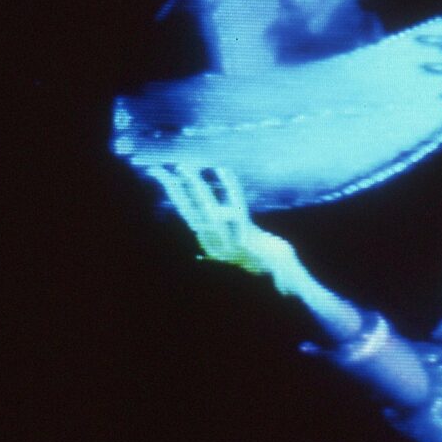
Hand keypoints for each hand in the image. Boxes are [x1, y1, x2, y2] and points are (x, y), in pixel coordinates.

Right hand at [145, 165, 302, 292]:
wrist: (282, 274)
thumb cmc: (262, 260)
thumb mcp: (236, 253)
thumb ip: (219, 248)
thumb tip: (198, 255)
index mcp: (210, 245)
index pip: (187, 215)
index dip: (174, 196)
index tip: (160, 175)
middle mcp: (215, 244)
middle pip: (190, 212)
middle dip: (174, 191)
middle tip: (159, 170)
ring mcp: (229, 241)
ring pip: (207, 208)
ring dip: (195, 186)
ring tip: (183, 167)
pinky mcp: (246, 236)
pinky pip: (236, 206)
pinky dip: (230, 187)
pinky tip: (222, 170)